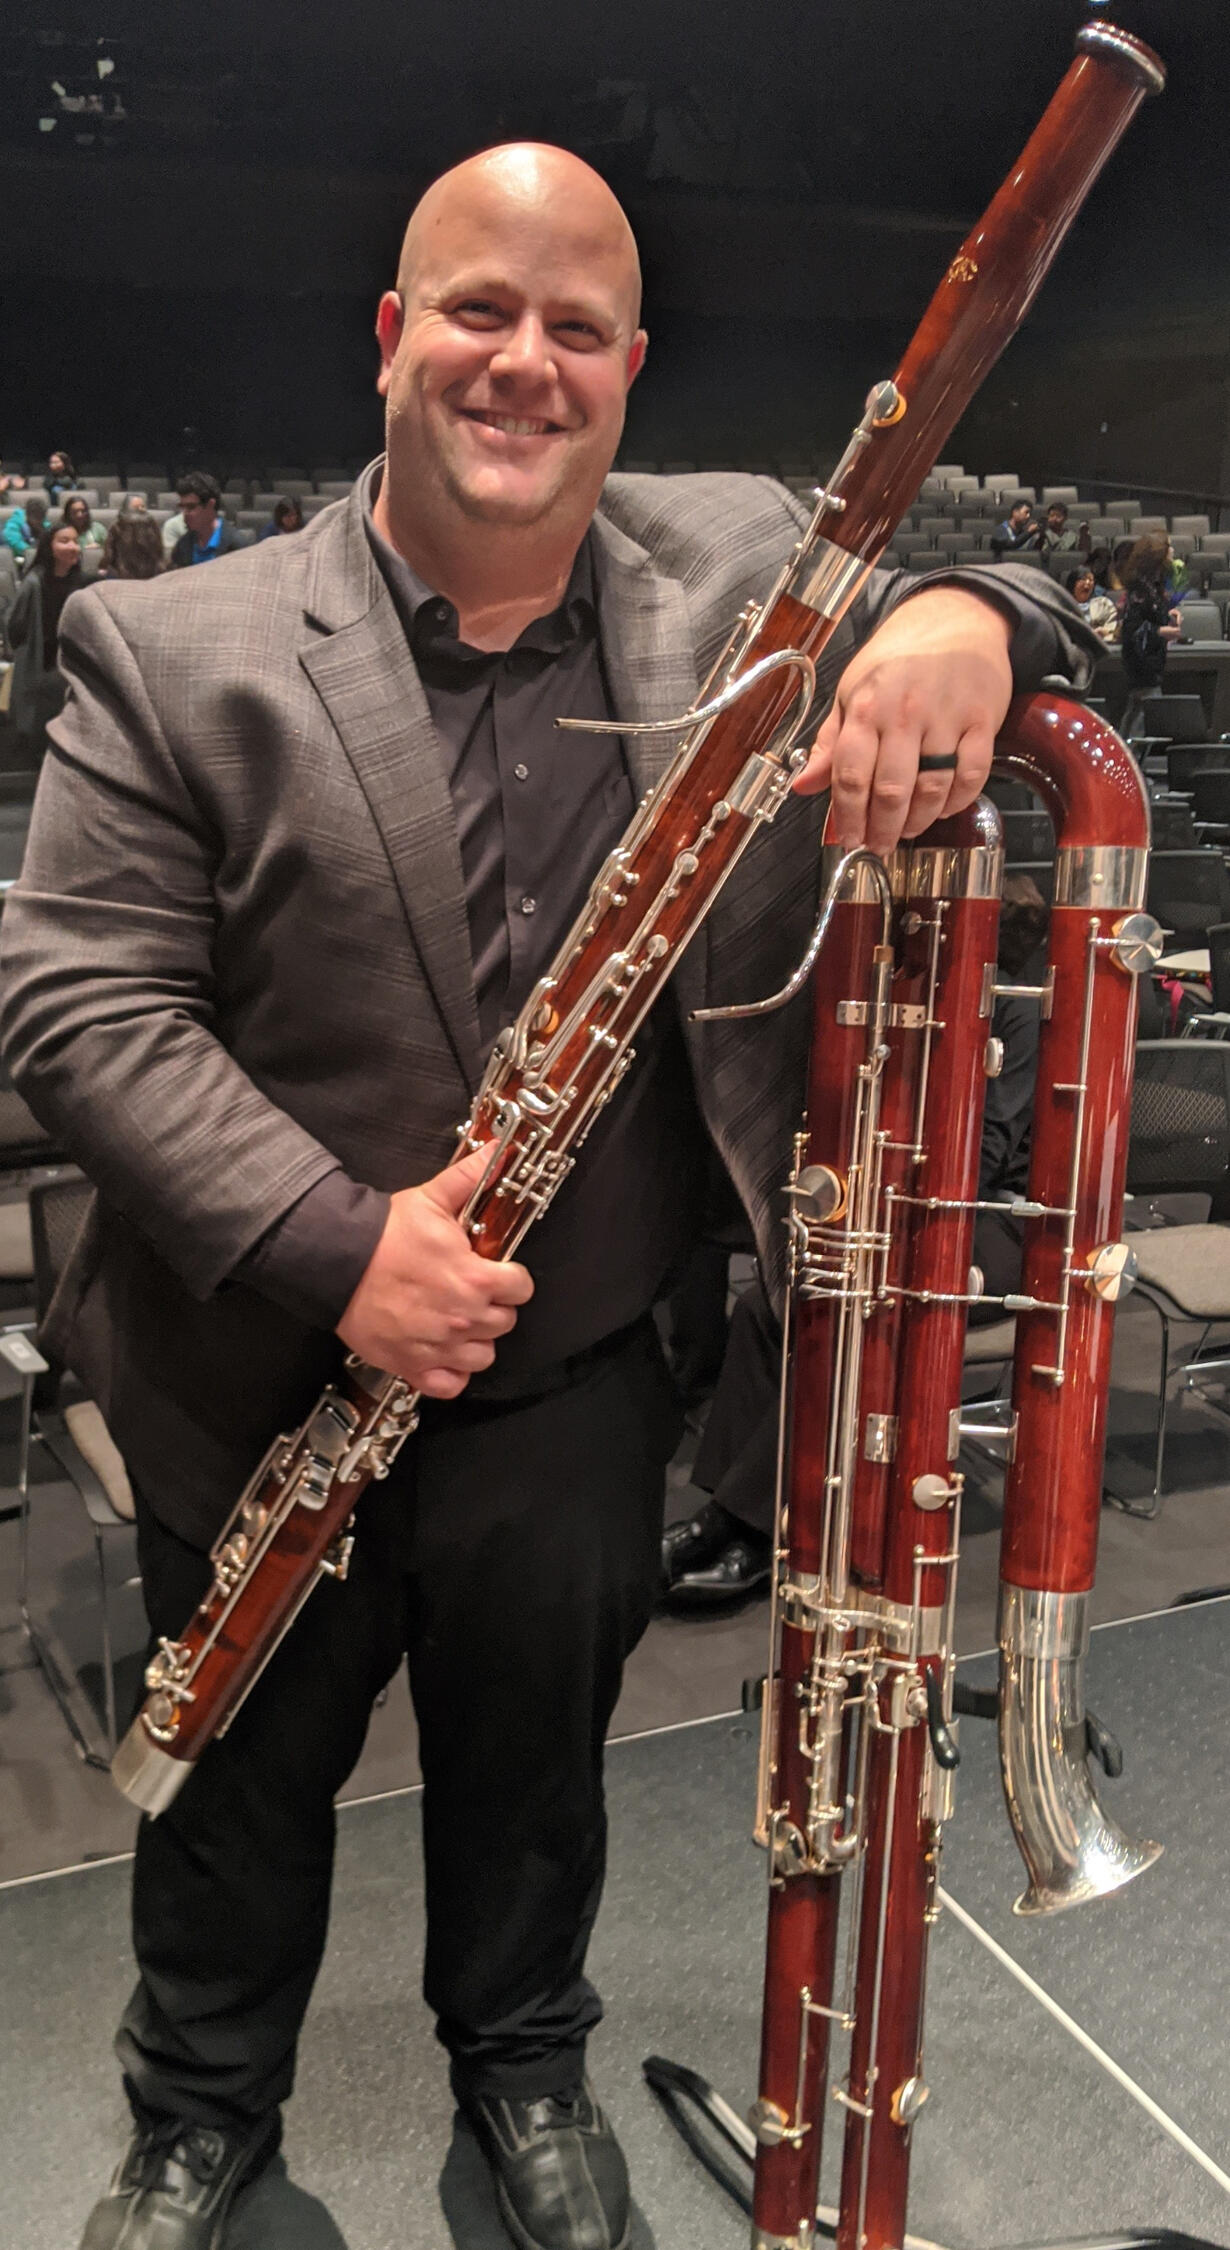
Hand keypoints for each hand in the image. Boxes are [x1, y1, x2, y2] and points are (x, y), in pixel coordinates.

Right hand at [337, 1145, 532, 1398]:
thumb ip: (470, 1179)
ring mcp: (439, 1346)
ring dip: (475, 1341)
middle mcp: (464, 1318)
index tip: (496, 1273)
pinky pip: (450, 1385)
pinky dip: (450, 1373)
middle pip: (504, 1323)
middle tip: (471, 1293)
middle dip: (493, 1307)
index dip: (511, 1279)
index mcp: (475, 1279)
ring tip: (457, 1322)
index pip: (521, 1289)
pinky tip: (442, 1353)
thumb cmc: (384, 1233)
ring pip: (483, 1356)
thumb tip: (497, 1153)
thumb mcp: (430, 1198)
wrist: (336, 1260)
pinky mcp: (412, 1365)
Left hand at [792, 586, 1013, 852]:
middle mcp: (904, 713)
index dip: (848, 817)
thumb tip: (802, 786)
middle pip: (890, 790)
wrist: (957, 619)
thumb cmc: (900, 660)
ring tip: (908, 831)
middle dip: (882, 829)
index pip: (850, 775)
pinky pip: (971, 775)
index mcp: (866, 707)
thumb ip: (829, 743)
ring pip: (931, 788)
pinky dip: (957, 801)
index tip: (849, 841)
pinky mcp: (981, 720)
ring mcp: (945, 717)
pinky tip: (943, 808)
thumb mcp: (853, 692)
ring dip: (918, 821)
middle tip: (879, 847)